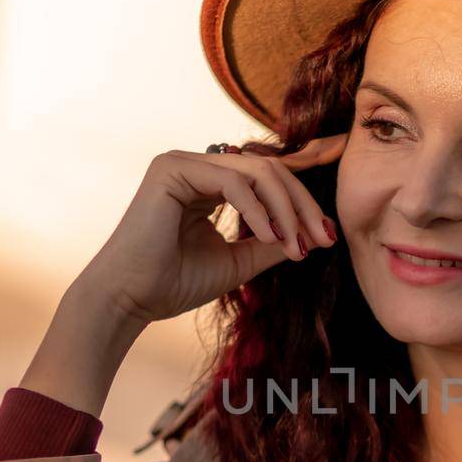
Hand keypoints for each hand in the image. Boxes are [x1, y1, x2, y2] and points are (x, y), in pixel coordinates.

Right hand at [78, 133, 347, 324]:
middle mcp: (198, 165)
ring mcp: (183, 162)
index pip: (268, 174)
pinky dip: (258, 211)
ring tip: (297, 247)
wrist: (130, 299)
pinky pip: (233, 182)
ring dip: (286, 210)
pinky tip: (270, 238)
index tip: (331, 218)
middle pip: (271, 169)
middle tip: (325, 237)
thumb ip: (273, 242)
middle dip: (304, 204)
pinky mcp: (172, 168)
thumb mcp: (238, 261)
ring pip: (258, 172)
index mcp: (211, 183)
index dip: (305, 187)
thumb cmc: (174, 284)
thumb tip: (315, 236)